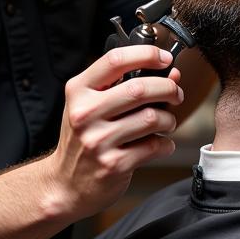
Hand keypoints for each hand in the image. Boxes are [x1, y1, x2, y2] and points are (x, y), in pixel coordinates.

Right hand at [46, 45, 182, 219]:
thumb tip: (170, 73)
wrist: (64, 184)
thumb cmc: (82, 140)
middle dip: (168, 88)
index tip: (164, 58)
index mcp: (79, 91)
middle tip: (175, 93)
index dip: (146, 54)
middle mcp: (85, 113)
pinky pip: (153, 146)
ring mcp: (98, 140)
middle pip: (139, 88)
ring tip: (166, 123)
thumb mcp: (91, 106)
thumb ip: (125, 86)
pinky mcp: (113, 164)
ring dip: (168, 119)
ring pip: (151, 117)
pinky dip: (165, 144)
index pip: (115, 60)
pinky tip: (160, 144)